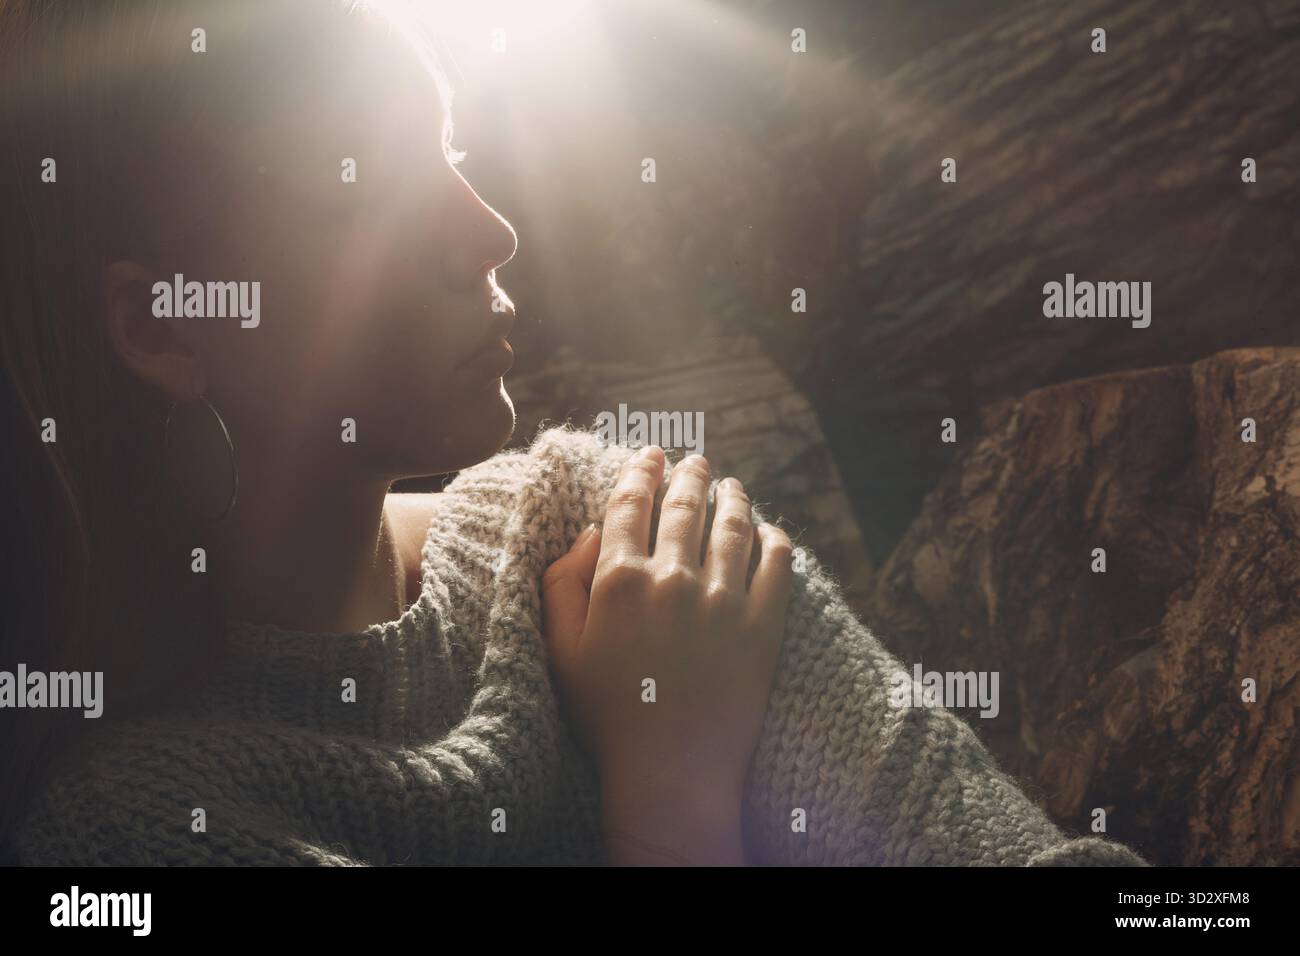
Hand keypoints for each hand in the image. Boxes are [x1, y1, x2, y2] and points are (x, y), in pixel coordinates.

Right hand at [541, 446, 794, 862]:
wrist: (669, 773)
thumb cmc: (607, 714)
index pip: (632, 503)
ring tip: (732, 485)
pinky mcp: (764, 626)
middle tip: (694, 461)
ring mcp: (724, 600)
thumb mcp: (560, 651)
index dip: (640, 471)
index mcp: (620, 581)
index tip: (649, 455)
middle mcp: (674, 579)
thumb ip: (562, 585)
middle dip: (689, 475)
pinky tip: (770, 531)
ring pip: (734, 525)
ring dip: (733, 497)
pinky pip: (778, 564)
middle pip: (685, 505)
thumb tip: (593, 534)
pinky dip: (775, 539)